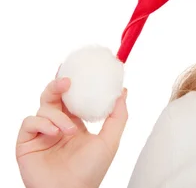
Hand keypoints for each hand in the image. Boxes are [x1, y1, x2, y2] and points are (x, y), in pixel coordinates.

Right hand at [16, 68, 127, 187]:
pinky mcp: (27, 143)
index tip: (80, 69)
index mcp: (75, 123)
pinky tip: (54, 132)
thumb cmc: (90, 172)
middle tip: (67, 80)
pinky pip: (30, 122)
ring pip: (43, 107)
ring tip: (68, 130)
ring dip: (57, 114)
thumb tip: (123, 91)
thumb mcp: (110, 140)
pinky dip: (42, 123)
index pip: (72, 97)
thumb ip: (118, 116)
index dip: (74, 83)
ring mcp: (42, 134)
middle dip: (58, 85)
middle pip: (53, 96)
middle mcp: (57, 126)